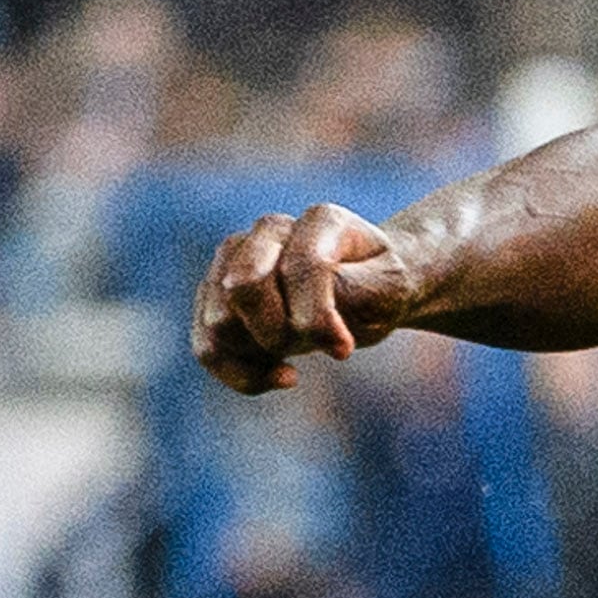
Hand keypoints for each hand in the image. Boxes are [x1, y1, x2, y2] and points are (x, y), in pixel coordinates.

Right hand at [193, 203, 414, 392]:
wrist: (368, 293)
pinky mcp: (217, 298)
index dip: (318, 318)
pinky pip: (206, 347)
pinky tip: (282, 376)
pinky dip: (241, 375)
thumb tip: (308, 310)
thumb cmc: (380, 288)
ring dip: (258, 355)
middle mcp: (269, 232)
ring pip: (217, 322)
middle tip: (312, 346)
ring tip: (295, 360)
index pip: (300, 267)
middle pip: (241, 287)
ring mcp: (235, 261)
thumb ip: (357, 291)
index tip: (343, 349)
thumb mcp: (390, 289)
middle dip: (277, 333)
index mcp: (320, 221)